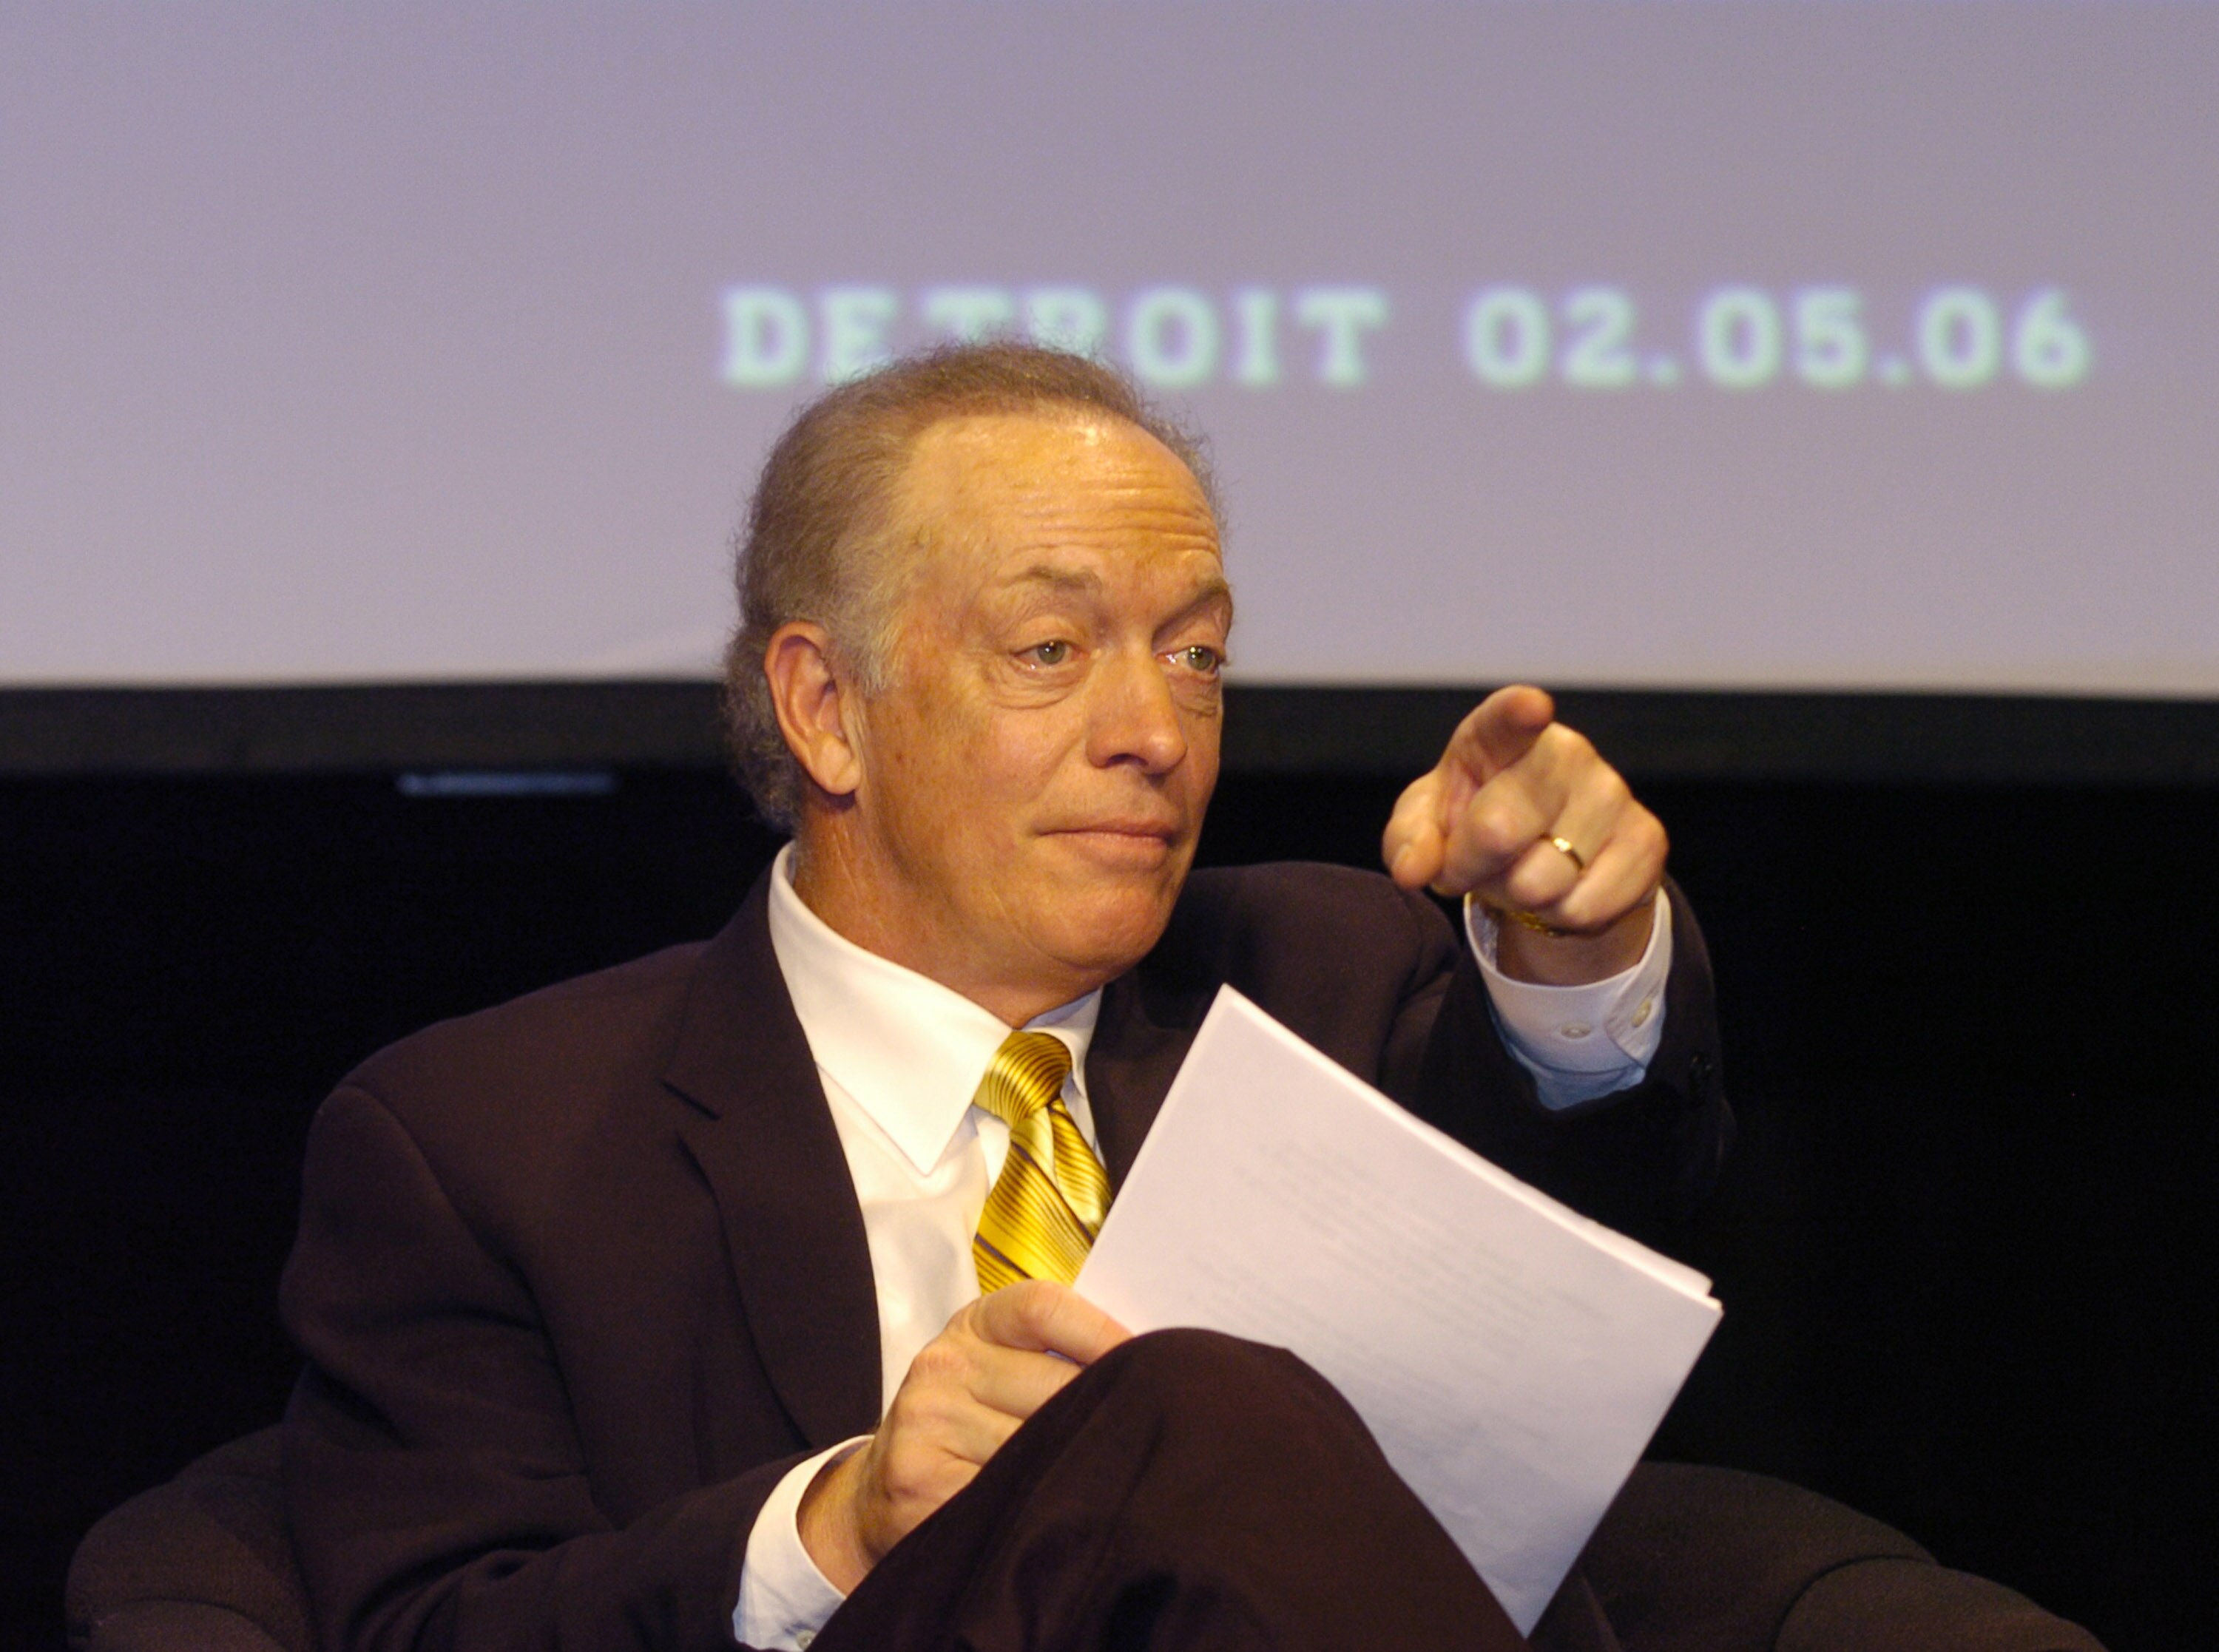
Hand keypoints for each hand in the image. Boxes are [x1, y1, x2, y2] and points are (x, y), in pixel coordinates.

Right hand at [797, 1280, 1129, 1591]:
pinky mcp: (920, 1480)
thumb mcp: (1001, 1368)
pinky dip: (1041, 1506)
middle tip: (1148, 1437)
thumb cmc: (969, 1422)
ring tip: (1105, 1481)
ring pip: (1037, 1447)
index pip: (1044, 1307)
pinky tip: (1056, 1510)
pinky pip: (1006, 1494)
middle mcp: (945, 1364)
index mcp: (974, 1325)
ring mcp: (928, 1421)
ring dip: (1078, 1467)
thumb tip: (1153, 1365)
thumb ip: (1059, 1356)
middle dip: (1104, 1416)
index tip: (1152, 1362)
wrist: (882, 1489)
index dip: (1103, 1333)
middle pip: (1055, 1386)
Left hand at [1381, 685, 1665, 985]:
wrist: (1542, 856)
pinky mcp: (1648, 838)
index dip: (1519, 713)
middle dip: (1472, 867)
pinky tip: (1563, 886)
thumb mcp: (1425, 825)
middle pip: (1499, 830)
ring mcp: (1612, 792)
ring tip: (1521, 870)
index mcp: (1500, 735)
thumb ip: (1408, 841)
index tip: (1531, 707)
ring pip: (1542, 881)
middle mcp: (1565, 752)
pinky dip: (1559, 915)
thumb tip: (1412, 870)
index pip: (1507, 718)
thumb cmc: (1474, 823)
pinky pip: (1584, 908)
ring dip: (1517, 896)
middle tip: (1474, 862)